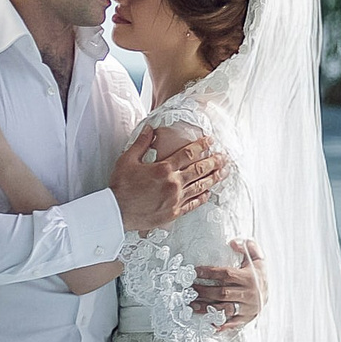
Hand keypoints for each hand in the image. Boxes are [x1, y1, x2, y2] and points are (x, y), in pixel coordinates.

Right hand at [110, 123, 227, 235]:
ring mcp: (175, 199)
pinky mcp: (173, 213)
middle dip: (214, 162)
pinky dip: (202, 197)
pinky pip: (193, 204)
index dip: (201, 146)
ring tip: (224, 172)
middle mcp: (173, 184)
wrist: (116, 212)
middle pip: (199, 170)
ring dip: (213, 178)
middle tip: (224, 157)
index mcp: (163, 169)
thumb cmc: (120, 186)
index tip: (211, 141)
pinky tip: (208, 193)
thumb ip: (142, 143)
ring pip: (200, 186)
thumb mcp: (128, 160)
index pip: (188, 154)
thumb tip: (151, 128)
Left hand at [194, 239, 264, 332]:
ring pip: (224, 308)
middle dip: (204, 291)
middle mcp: (249, 293)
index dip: (210, 272)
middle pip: (222, 293)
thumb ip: (248, 247)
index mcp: (250, 278)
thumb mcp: (257, 258)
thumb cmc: (258, 274)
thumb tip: (232, 242)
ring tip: (192, 304)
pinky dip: (220, 324)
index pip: (226, 274)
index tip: (196, 271)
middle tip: (190, 289)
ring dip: (206, 307)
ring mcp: (247, 308)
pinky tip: (207, 322)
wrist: (270, 293)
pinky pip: (231, 323)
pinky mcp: (246, 318)